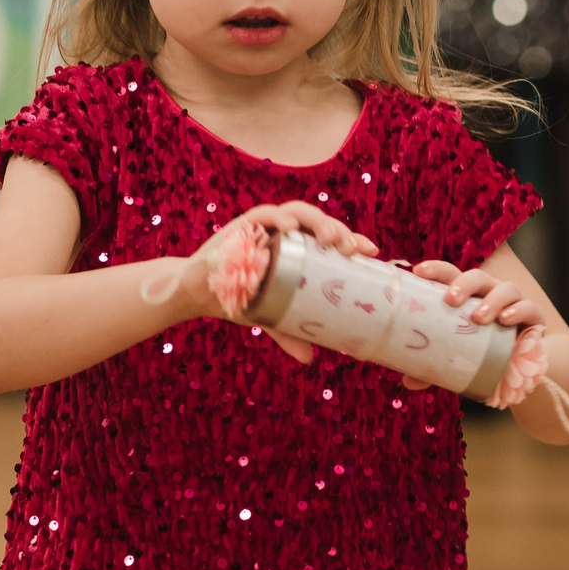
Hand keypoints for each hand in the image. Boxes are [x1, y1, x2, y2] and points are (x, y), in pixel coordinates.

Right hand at [179, 200, 378, 364]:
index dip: (351, 239)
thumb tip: (309, 358)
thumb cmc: (238, 298)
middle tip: (351, 248)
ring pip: (296, 212)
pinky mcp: (243, 224)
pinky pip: (263, 215)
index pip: (328, 237)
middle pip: (318, 222)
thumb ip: (288, 332)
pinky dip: (278, 218)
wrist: (197, 294)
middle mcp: (283, 231)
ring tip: (329, 237)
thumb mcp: (268, 316)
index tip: (371, 252)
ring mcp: (264, 225)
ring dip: (316, 221)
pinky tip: (290, 227)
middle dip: (338, 230)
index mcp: (295, 248)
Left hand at [400, 259, 542, 388]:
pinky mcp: (534, 317)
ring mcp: (514, 303)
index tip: (418, 272)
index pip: (451, 275)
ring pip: (506, 288)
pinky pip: (529, 308)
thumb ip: (434, 368)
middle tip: (450, 299)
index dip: (436, 270)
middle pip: (478, 277)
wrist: (521, 369)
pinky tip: (507, 320)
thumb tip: (408, 381)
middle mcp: (490, 293)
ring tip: (479, 317)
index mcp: (467, 297)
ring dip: (492, 300)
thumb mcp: (456, 361)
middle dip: (464, 284)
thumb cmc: (481, 355)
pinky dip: (518, 310)